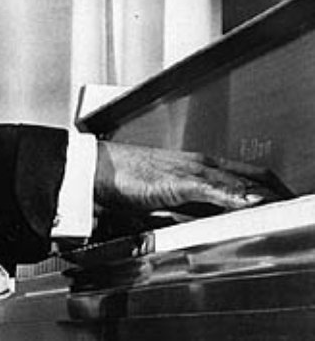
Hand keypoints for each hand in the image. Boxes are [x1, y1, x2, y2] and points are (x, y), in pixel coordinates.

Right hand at [93, 141, 290, 212]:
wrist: (95, 170)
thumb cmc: (123, 179)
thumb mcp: (164, 197)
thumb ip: (188, 208)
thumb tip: (207, 223)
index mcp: (198, 169)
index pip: (250, 177)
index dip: (275, 190)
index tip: (292, 204)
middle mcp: (200, 166)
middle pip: (255, 176)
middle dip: (281, 193)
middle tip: (300, 207)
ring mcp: (190, 171)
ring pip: (240, 181)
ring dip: (268, 196)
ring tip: (289, 208)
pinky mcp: (177, 180)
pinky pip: (214, 187)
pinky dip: (237, 196)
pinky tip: (253, 204)